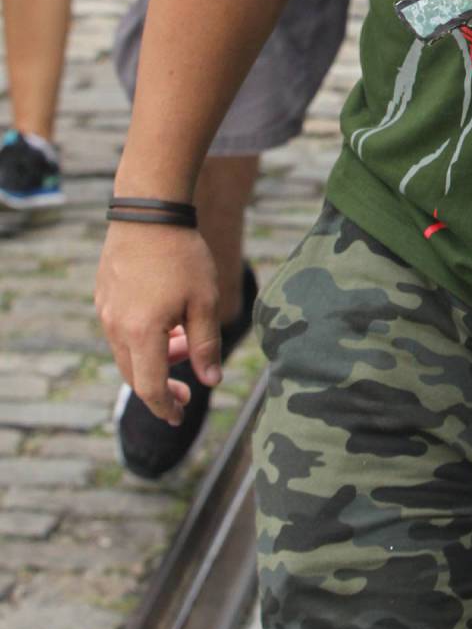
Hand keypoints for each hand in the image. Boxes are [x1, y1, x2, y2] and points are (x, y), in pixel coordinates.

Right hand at [97, 223, 221, 425]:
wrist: (149, 212)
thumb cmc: (182, 255)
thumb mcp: (204, 300)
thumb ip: (206, 344)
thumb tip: (211, 381)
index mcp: (142, 333)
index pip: (149, 388)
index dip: (166, 406)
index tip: (180, 416)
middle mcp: (116, 327)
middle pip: (135, 374)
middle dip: (161, 385)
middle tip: (187, 389)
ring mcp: (106, 312)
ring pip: (126, 353)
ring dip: (154, 358)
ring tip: (183, 340)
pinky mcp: (103, 296)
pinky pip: (119, 331)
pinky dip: (142, 338)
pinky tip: (165, 320)